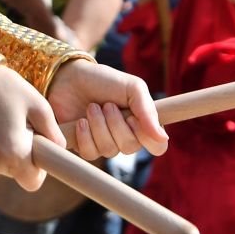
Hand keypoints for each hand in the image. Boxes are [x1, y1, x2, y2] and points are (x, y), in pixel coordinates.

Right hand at [0, 66, 64, 191]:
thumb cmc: (6, 88)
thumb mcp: (38, 105)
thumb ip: (53, 131)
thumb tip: (60, 147)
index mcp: (15, 153)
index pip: (33, 182)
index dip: (39, 169)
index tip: (38, 148)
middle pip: (17, 173)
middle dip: (23, 156)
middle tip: (22, 128)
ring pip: (2, 166)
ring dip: (7, 152)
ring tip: (5, 122)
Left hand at [48, 59, 169, 158]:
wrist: (71, 79)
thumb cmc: (104, 81)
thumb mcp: (132, 87)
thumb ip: (147, 110)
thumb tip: (163, 136)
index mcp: (143, 122)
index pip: (158, 146)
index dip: (147, 137)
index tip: (133, 118)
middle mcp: (127, 136)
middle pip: (131, 147)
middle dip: (116, 124)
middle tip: (107, 105)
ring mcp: (106, 143)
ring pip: (109, 150)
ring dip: (99, 126)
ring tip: (92, 107)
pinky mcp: (86, 147)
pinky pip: (91, 154)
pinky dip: (85, 136)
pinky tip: (81, 121)